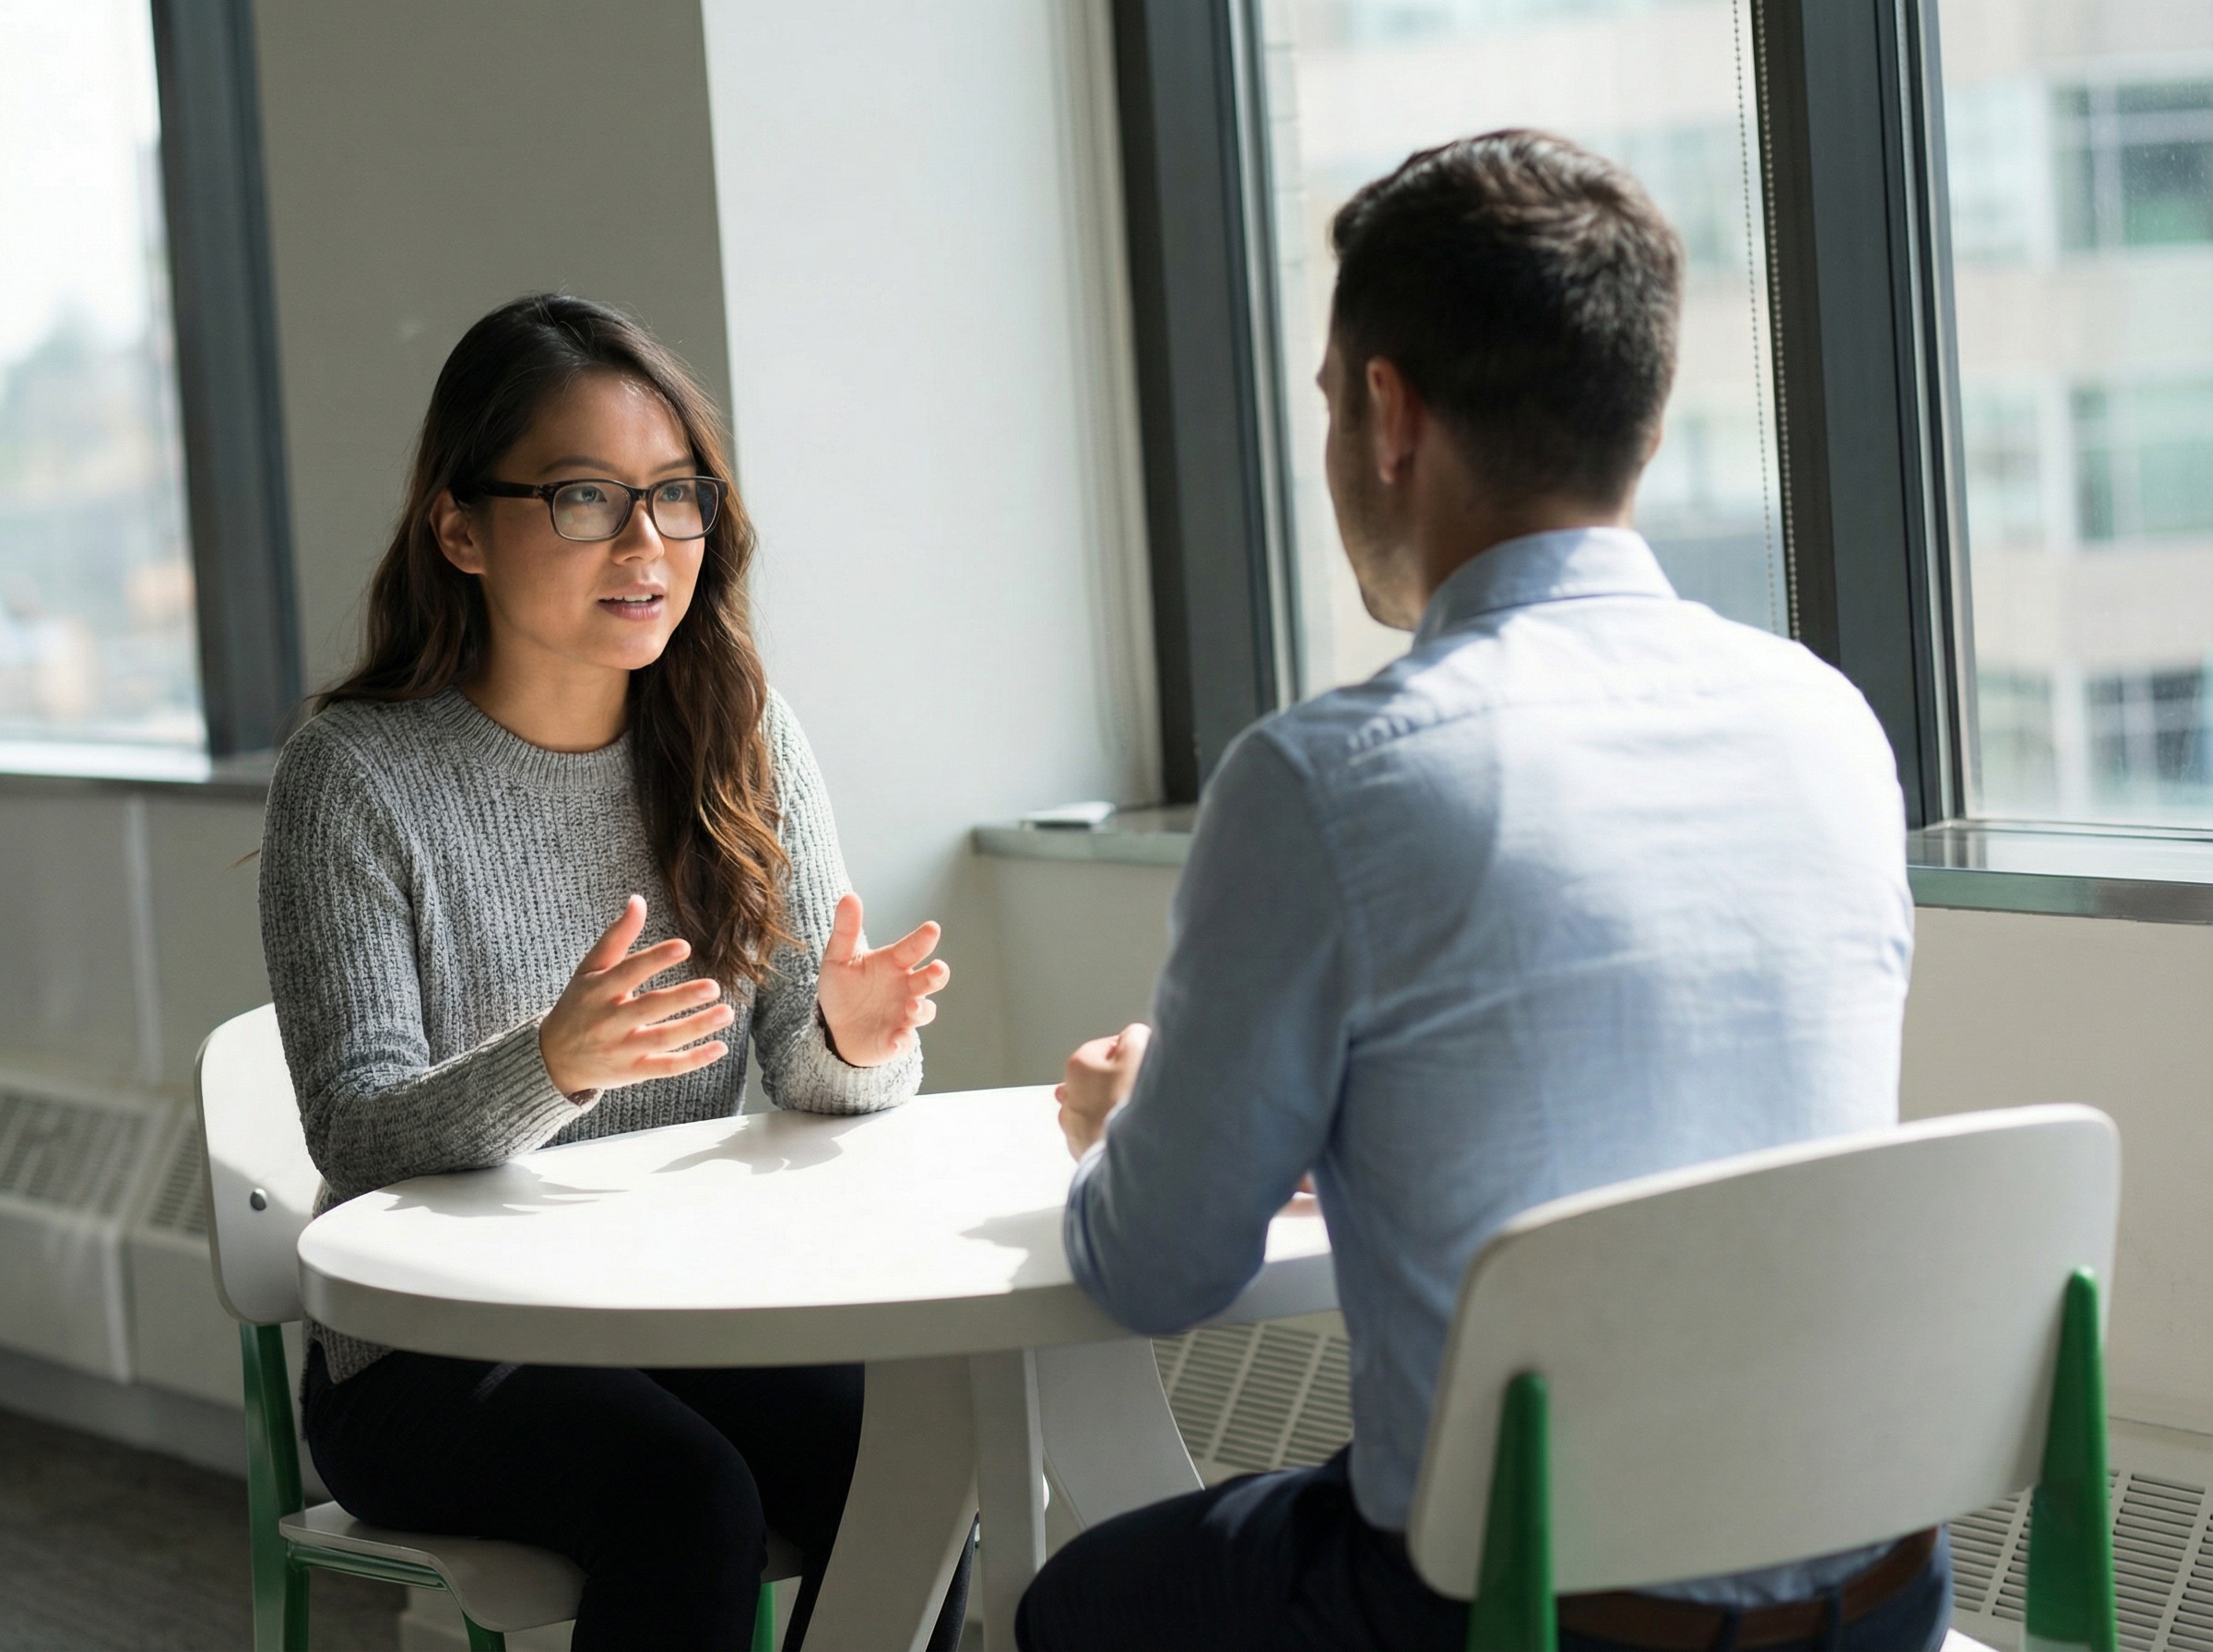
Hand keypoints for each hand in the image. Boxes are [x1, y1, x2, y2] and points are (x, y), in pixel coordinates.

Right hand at [538, 896, 733, 1097]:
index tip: (684, 946)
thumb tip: (638, 900)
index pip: (628, 973)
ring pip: (662, 1039)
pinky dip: (693, 1060)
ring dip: (696, 1027)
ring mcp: (622, 1049)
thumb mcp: (589, 970)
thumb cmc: (578, 1005)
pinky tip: (720, 1048)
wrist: (553, 1060)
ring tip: (727, 1013)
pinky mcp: (633, 1071)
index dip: (655, 960)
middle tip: (713, 987)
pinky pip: (666, 1068)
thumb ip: (616, 937)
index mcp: (598, 991)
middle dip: (682, 998)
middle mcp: (609, 1021)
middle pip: (649, 1008)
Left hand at [815, 893, 949, 1066]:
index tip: (932, 929)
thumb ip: (846, 930)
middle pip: (930, 979)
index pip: (912, 949)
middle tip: (937, 969)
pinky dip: (901, 1041)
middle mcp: (906, 988)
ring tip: (911, 1006)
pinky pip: (905, 1041)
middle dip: (937, 975)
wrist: (837, 1028)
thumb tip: (849, 896)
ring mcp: (904, 1014)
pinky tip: (893, 1040)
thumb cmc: (844, 989)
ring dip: (921, 1009)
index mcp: (894, 964)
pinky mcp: (897, 1039)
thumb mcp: (838, 958)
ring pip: (924, 1011)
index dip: (923, 939)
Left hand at [1056, 1022, 1150, 1159]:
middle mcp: (1068, 1096)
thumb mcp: (1139, 1051)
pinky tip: (1128, 1134)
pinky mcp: (1082, 1151)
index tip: (1146, 1066)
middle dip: (1123, 1082)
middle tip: (1143, 1092)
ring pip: (1100, 1108)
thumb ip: (1135, 1035)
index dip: (1135, 1054)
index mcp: (1078, 1065)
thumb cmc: (1130, 1104)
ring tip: (1135, 1116)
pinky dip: (1112, 1132)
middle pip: (1103, 1078)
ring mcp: (1074, 1126)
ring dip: (1116, 1109)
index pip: (1112, 1047)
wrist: (1130, 1158)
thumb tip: (1134, 1036)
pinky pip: (1100, 1134)